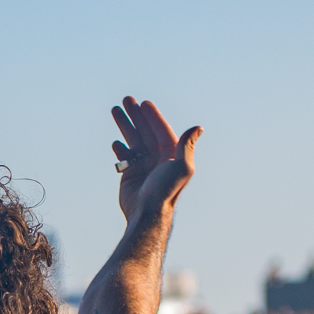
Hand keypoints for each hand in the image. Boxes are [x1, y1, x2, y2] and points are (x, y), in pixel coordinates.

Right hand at [110, 97, 201, 225]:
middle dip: (136, 115)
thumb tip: (199, 127)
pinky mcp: (130, 174)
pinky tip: (116, 143)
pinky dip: (120, 148)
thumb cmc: (166, 191)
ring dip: (125, 125)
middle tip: (126, 100)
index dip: (153, 116)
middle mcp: (158, 158)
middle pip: (145, 131)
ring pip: (133, 140)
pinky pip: (124, 156)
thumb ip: (187, 145)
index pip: (161, 130)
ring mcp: (143, 165)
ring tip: (115, 111)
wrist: (147, 212)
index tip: (144, 104)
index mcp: (171, 155)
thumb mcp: (182, 167)